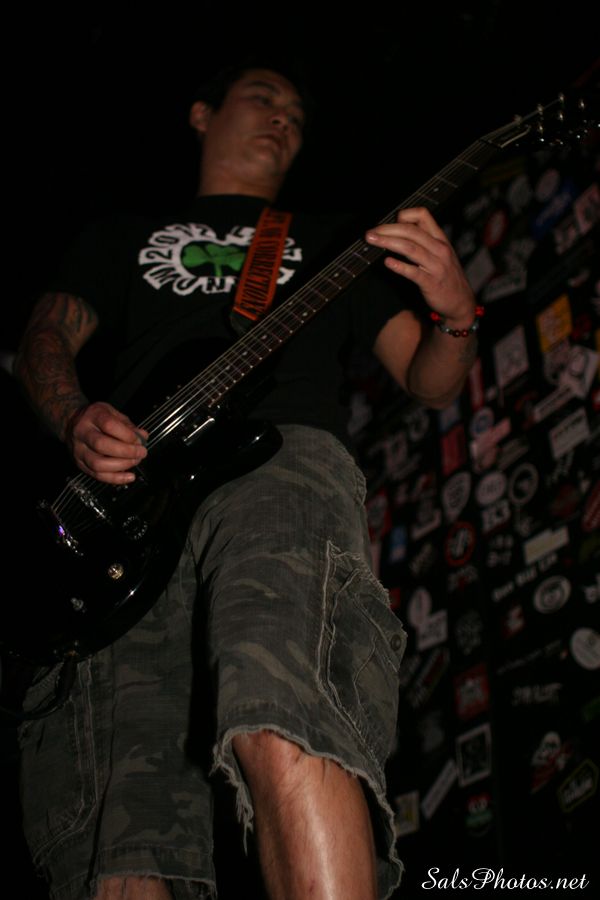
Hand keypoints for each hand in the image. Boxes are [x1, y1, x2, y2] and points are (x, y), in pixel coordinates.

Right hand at [66, 401, 148, 483]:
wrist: (71, 422)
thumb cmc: (95, 418)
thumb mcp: (112, 413)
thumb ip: (128, 425)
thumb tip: (142, 436)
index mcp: (92, 416)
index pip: (109, 425)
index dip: (127, 435)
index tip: (139, 440)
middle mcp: (82, 433)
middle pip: (101, 445)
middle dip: (126, 452)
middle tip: (140, 453)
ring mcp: (79, 450)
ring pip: (98, 463)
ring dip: (121, 466)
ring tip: (134, 462)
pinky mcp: (80, 463)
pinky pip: (97, 475)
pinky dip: (115, 478)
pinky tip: (128, 476)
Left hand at [366, 207, 475, 325]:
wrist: (461, 301)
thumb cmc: (446, 276)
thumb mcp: (440, 253)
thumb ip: (423, 241)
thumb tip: (398, 231)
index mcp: (440, 239)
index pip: (423, 215)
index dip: (404, 215)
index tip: (389, 223)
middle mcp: (439, 249)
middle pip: (411, 231)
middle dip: (387, 229)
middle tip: (370, 233)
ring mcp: (436, 266)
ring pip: (410, 248)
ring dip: (388, 242)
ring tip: (373, 242)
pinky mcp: (431, 283)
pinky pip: (414, 272)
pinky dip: (400, 266)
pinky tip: (387, 263)